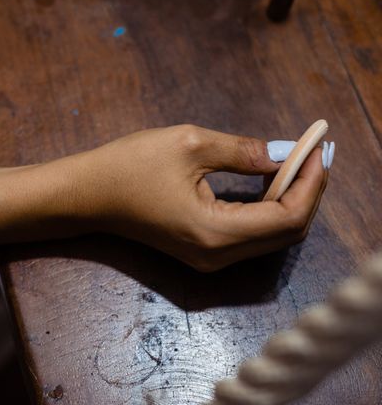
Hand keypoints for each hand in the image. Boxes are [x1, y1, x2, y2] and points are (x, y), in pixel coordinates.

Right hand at [74, 125, 327, 271]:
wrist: (88, 195)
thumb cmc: (129, 166)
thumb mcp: (189, 144)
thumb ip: (243, 151)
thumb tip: (283, 155)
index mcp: (216, 232)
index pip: (288, 216)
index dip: (311, 181)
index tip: (317, 147)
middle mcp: (218, 256)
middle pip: (286, 232)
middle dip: (307, 191)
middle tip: (311, 153)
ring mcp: (209, 260)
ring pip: (271, 237)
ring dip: (290, 201)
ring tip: (296, 163)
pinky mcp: (202, 254)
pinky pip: (251, 237)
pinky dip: (268, 211)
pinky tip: (269, 183)